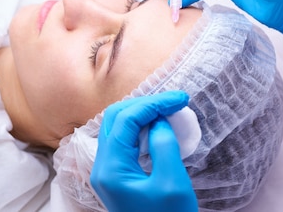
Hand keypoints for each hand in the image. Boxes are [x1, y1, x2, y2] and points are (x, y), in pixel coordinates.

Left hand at [90, 91, 197, 211]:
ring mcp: (107, 172)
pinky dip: (139, 128)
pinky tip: (158, 127)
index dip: (153, 103)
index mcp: (110, 168)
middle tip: (173, 101)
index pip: (126, 120)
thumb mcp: (172, 184)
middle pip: (114, 118)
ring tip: (167, 109)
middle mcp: (102, 167)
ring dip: (140, 114)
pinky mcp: (116, 176)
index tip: (180, 98)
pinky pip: (122, 142)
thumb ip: (164, 146)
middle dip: (144, 104)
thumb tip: (159, 121)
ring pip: (116, 128)